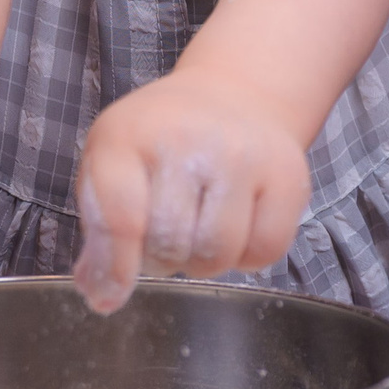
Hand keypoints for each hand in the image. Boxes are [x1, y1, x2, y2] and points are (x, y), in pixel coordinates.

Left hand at [71, 69, 311, 312]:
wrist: (233, 93)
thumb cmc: (162, 138)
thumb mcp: (112, 162)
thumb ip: (100, 228)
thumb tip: (101, 294)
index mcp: (129, 135)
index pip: (120, 217)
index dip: (115, 267)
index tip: (111, 295)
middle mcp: (190, 139)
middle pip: (171, 244)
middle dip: (163, 258)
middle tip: (167, 236)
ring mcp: (245, 154)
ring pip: (217, 253)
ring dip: (204, 261)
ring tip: (199, 231)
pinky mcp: (288, 175)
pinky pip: (265, 250)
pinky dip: (247, 257)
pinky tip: (236, 227)